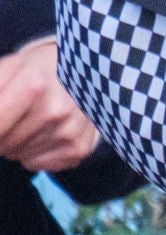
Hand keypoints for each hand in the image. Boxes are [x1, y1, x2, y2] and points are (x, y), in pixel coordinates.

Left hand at [0, 37, 102, 174]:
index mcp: (33, 85)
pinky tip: (43, 134)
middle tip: (11, 118)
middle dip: (0, 134)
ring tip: (29, 123)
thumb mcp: (6, 70)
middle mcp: (55, 111)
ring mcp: (69, 132)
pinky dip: (32, 154)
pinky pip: (35, 165)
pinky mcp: (78, 149)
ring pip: (16, 156)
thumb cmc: (36, 71)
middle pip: (2, 144)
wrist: (87, 74)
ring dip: (14, 144)